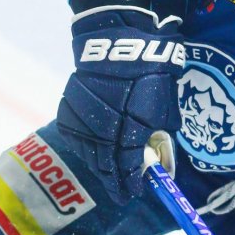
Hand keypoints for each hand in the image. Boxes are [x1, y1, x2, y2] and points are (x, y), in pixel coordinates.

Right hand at [56, 6, 185, 203]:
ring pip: (89, 154)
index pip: (128, 167)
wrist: (118, 42)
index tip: (135, 193)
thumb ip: (160, 129)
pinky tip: (95, 149)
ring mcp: (82, 121)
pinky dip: (86, 146)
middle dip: (115, 180)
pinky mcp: (69, 110)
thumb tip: (158, 147)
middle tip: (122, 190)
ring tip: (110, 172)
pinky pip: (77, 137)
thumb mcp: (165, 104)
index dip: (131, 183)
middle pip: (105, 165)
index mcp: (129, 130)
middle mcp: (103, 130)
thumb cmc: (150, 71)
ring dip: (100, 165)